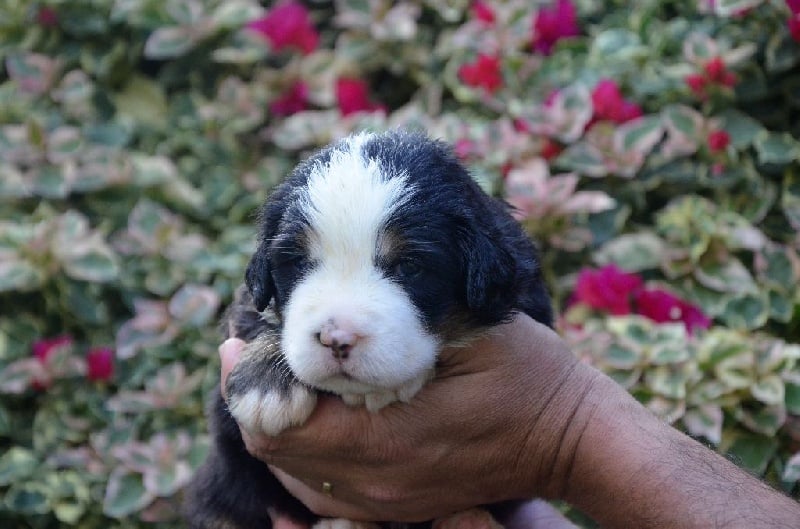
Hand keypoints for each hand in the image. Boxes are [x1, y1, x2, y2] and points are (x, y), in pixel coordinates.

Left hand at [219, 314, 595, 522]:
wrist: (570, 439)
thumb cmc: (530, 377)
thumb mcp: (472, 332)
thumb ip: (400, 327)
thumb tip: (336, 314)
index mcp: (391, 442)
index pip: (284, 427)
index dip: (248, 385)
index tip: (237, 341)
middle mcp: (378, 484)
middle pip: (278, 452)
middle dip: (254, 399)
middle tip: (252, 350)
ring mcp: (387, 502)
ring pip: (294, 474)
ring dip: (277, 424)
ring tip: (279, 375)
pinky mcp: (397, 504)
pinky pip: (322, 489)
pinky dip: (304, 449)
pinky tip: (313, 411)